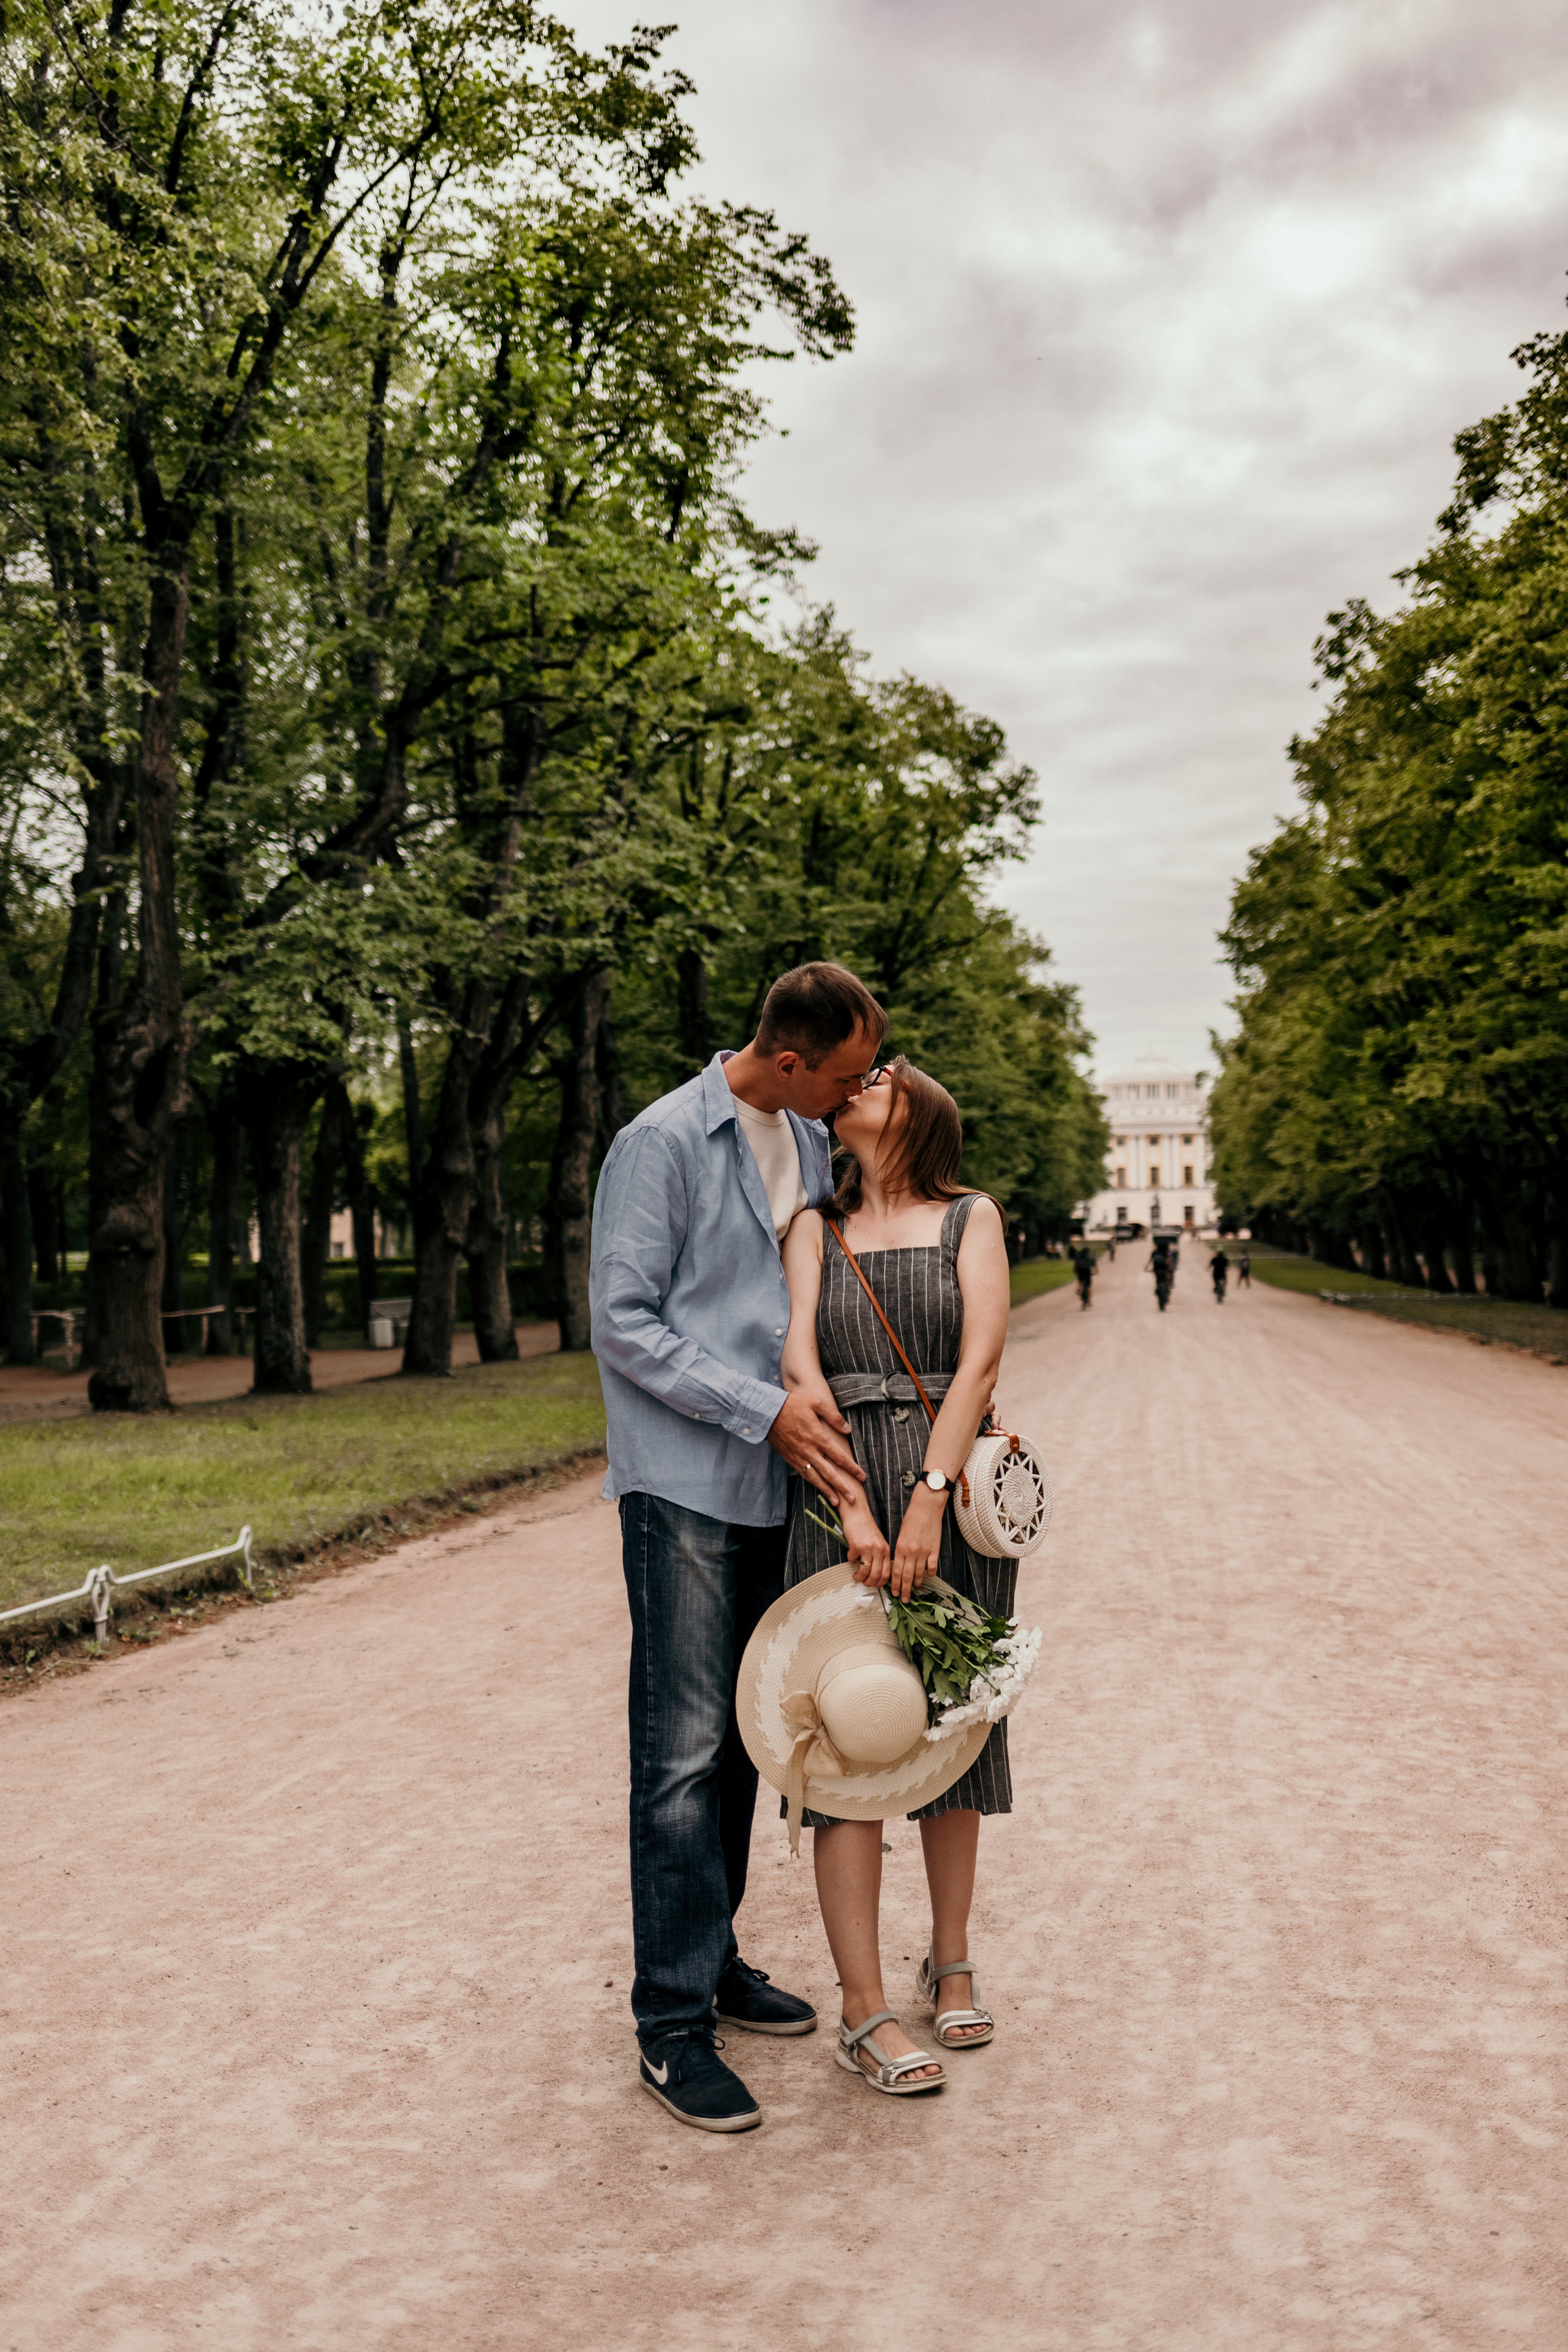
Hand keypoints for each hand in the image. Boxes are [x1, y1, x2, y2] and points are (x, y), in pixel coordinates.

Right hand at [768, 1389, 867, 1498]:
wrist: (766, 1412)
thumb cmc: (792, 1405)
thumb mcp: (816, 1403)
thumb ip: (833, 1416)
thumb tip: (847, 1429)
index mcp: (818, 1437)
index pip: (839, 1456)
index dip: (851, 1468)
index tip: (861, 1476)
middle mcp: (809, 1451)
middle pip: (829, 1473)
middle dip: (842, 1487)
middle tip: (852, 1499)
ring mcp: (799, 1457)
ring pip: (816, 1478)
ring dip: (827, 1491)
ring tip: (837, 1502)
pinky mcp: (790, 1459)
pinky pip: (804, 1474)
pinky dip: (813, 1483)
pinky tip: (820, 1489)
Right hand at [837, 1493, 891, 1586]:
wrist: (857, 1514)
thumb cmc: (866, 1529)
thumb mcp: (878, 1543)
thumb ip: (879, 1557)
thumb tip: (874, 1575)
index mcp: (886, 1551)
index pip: (887, 1574)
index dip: (879, 1583)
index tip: (873, 1585)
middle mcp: (879, 1550)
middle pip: (877, 1576)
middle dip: (869, 1584)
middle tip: (863, 1583)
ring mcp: (868, 1548)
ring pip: (866, 1572)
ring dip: (859, 1577)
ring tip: (855, 1576)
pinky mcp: (857, 1545)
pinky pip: (852, 1560)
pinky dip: (850, 1561)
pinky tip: (850, 1558)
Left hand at [890, 1483, 945, 1600]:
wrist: (926, 1507)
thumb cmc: (912, 1519)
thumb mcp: (901, 1535)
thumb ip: (900, 1550)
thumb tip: (899, 1565)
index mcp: (900, 1548)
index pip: (896, 1571)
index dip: (895, 1584)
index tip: (895, 1593)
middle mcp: (911, 1552)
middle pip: (907, 1576)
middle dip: (905, 1590)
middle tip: (904, 1600)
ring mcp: (924, 1551)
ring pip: (920, 1573)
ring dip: (917, 1583)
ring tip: (916, 1589)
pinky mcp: (934, 1549)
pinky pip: (932, 1566)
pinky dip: (930, 1572)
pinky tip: (928, 1576)